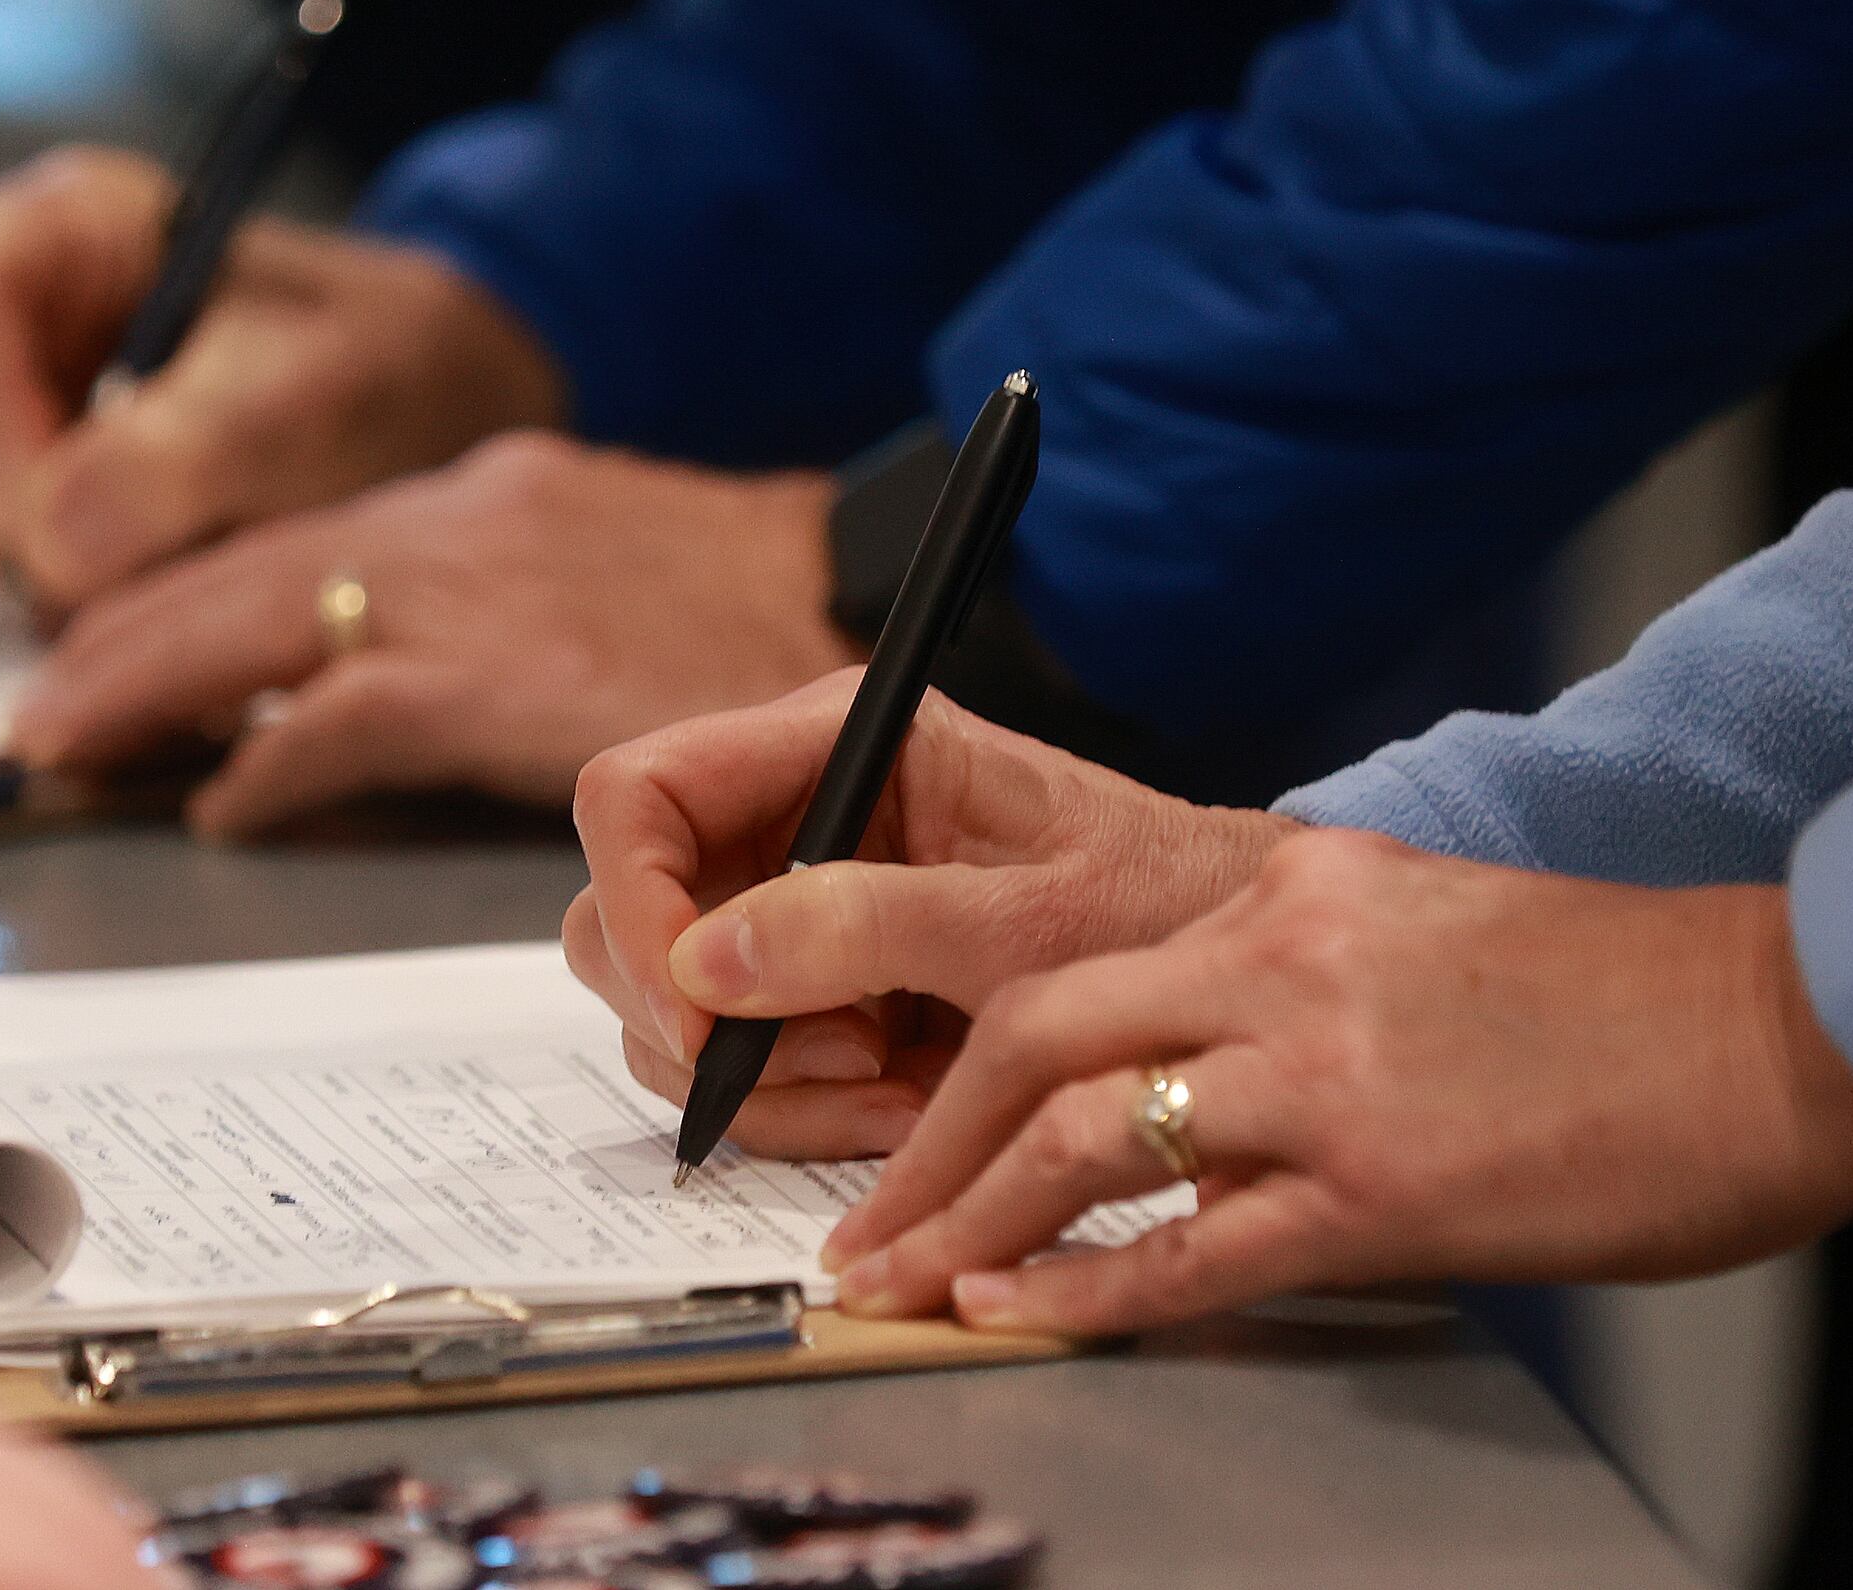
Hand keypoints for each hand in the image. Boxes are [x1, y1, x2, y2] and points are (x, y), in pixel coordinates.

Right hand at [0, 147, 564, 606]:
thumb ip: (174, 460)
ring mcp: (11, 394)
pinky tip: (155, 612)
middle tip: (120, 601)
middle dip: (12, 523)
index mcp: (75, 220)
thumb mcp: (308, 400)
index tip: (66, 522)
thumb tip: (45, 550)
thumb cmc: (389, 370)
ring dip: (38, 574)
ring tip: (162, 601)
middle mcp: (20, 298)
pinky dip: (65, 598)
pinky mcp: (30, 480)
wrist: (441, 415)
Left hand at [9, 432, 858, 836]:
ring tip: (69, 742)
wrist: (859, 594)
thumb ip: (485, 604)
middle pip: (244, 570)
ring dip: (147, 690)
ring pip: (261, 627)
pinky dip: (269, 761)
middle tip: (40, 709)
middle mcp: (459, 522)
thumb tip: (377, 683)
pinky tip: (221, 803)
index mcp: (480, 497)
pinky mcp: (503, 676)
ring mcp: (478, 592)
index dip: (182, 594)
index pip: (294, 538)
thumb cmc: (744, 609)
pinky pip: (343, 718)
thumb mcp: (594, 571)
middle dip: (122, 639)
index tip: (106, 639)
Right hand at [563, 678, 1294, 1159]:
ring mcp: (787, 904)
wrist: (1227, 977)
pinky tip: (900, 1105)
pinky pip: (733, 1065)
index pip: (633, 795)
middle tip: (840, 1061)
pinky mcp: (806, 988)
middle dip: (707, 1019)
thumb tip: (704, 959)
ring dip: (768, 1080)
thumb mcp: (1028, 922)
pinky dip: (800, 1109)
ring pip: (667, 1008)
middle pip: (625, 914)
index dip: (637, 904)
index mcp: (830, 742)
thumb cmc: (1161, 908)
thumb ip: (866, 926)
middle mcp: (787, 812)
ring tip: (898, 1091)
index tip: (699, 1014)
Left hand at [819, 831, 1852, 1336]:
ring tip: (899, 1283)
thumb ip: (1285, 968)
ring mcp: (1327, 1073)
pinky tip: (1018, 1317)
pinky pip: (1195, 1250)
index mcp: (1283, 889)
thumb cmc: (1612, 994)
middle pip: (1030, 1032)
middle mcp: (1282, 957)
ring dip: (967, 1221)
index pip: (1061, 952)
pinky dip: (1086, 1291)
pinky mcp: (1387, 1188)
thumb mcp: (1412, 925)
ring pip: (1084, 1135)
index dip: (938, 1023)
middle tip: (857, 1221)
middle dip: (919, 1140)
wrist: (1782, 1027)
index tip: (889, 1096)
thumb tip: (1184, 1047)